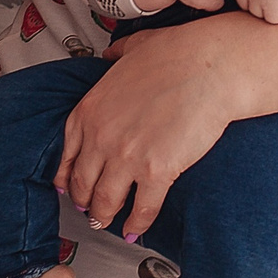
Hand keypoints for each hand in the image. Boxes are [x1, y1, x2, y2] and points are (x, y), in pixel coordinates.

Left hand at [58, 13, 253, 241]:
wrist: (211, 66)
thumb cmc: (180, 54)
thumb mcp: (134, 47)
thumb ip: (115, 55)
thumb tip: (109, 55)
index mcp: (90, 109)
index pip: (67, 154)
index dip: (67, 177)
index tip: (69, 187)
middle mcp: (101, 136)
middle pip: (82, 183)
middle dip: (84, 201)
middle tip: (89, 210)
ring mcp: (126, 157)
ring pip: (105, 202)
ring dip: (104, 217)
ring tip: (107, 224)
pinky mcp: (156, 172)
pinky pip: (142, 209)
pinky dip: (137, 223)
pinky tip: (135, 229)